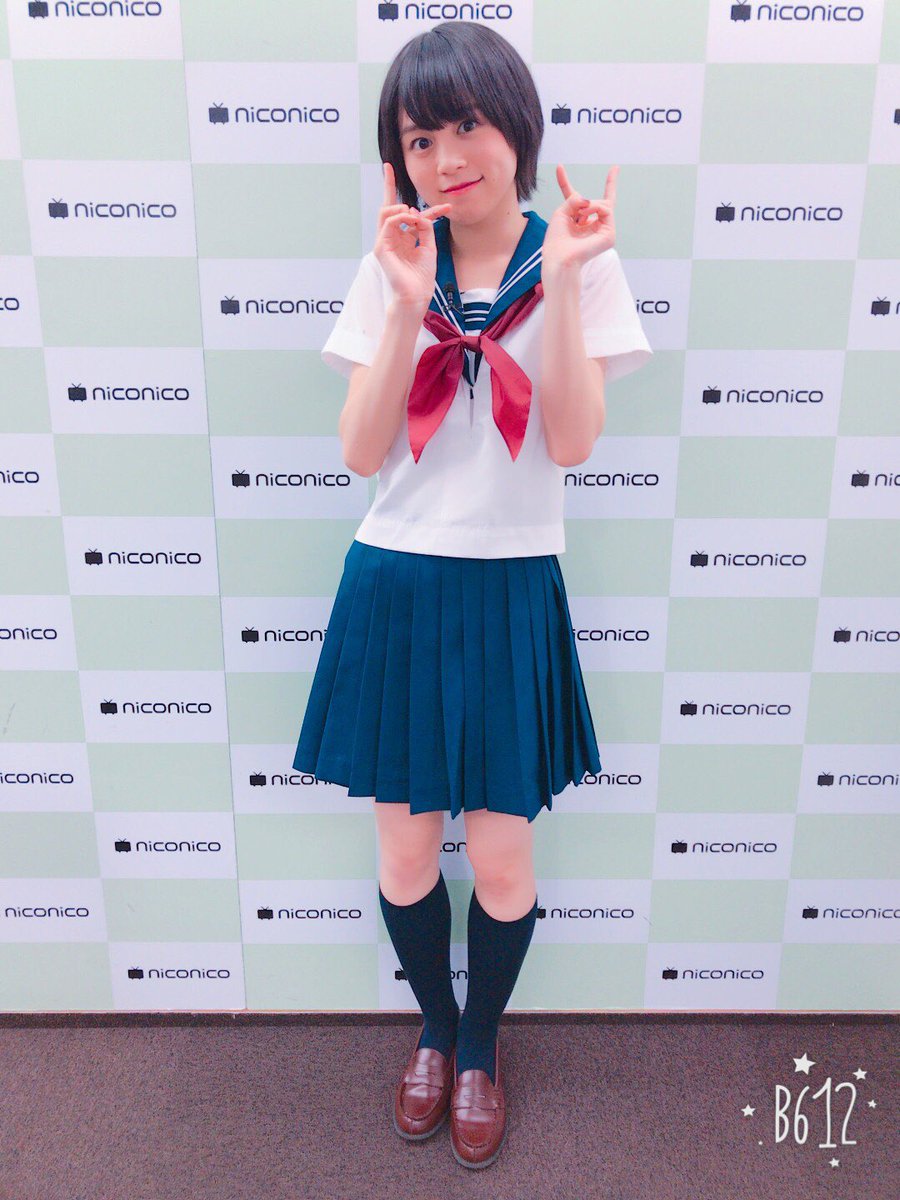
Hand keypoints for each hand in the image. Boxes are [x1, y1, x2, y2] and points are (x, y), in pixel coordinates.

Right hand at [373, 162, 452, 308]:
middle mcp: (391, 236)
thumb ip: (424, 226)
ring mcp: (384, 241)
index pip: (398, 210)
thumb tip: (416, 212)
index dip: (394, 190)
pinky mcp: (381, 247)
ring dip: (401, 207)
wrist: (417, 293)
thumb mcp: (429, 244)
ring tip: (413, 214)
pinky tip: (410, 219)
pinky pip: (388, 223)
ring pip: (386, 211)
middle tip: (389, 167)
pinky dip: (400, 217)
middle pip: (387, 205)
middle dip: (387, 184)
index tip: (390, 168)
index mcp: (401, 236)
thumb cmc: (423, 274)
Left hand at [542, 163, 617, 278]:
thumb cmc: (556, 241)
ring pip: (603, 203)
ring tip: (580, 216)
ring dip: (590, 205)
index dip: (565, 182)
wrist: (559, 257)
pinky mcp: (609, 235)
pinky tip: (585, 217)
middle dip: (583, 202)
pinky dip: (595, 208)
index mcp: (578, 223)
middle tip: (575, 214)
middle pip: (596, 202)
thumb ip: (573, 199)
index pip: (575, 201)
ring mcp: (603, 231)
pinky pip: (606, 209)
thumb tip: (588, 200)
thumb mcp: (561, 213)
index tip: (559, 166)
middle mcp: (592, 227)